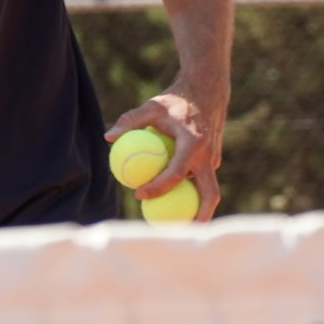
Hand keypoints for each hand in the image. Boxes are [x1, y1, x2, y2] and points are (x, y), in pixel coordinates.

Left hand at [103, 84, 224, 221]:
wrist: (207, 90)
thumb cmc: (175, 99)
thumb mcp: (151, 106)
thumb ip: (130, 120)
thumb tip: (108, 138)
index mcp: (193, 144)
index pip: (176, 173)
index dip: (158, 187)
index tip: (139, 194)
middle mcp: (209, 156)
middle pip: (209, 193)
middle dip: (199, 216)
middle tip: (178, 232)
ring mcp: (215, 159)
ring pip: (208, 190)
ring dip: (196, 208)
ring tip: (176, 224)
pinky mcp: (215, 160)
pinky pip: (203, 180)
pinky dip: (193, 193)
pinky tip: (176, 200)